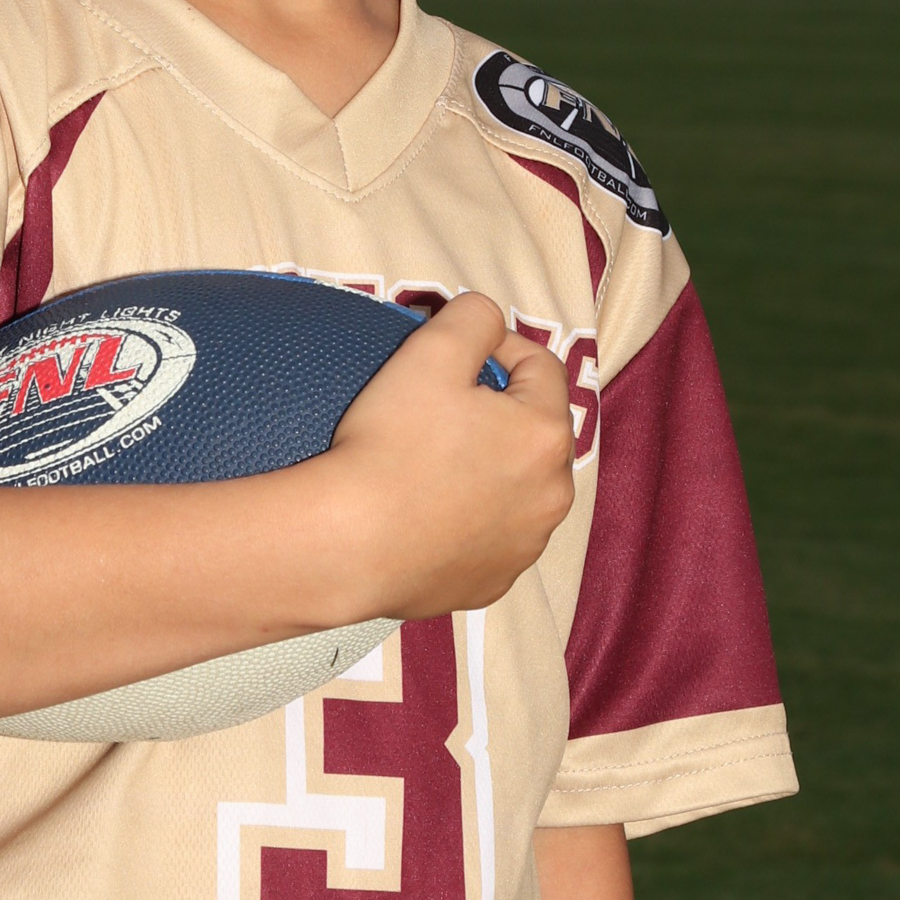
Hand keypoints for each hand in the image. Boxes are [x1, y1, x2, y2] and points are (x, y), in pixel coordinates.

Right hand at [319, 292, 574, 621]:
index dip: (499, 347)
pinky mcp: (493, 583)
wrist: (347, 545)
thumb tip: (487, 319)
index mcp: (547, 434)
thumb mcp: (430, 354)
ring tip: (433, 462)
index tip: (455, 353)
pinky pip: (492, 536)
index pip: (542, 366)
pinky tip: (428, 511)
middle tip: (440, 409)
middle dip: (498, 412)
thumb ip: (473, 317)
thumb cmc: (389, 445)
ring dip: (490, 468)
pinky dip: (471, 520)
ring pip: (518, 488)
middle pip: (535, 431)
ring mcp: (525, 547)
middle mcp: (553, 496)